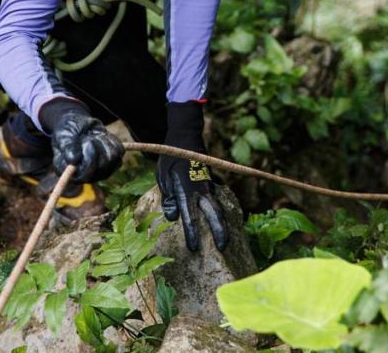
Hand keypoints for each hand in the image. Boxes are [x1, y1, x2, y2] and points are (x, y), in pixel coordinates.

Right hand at [39, 98, 123, 182]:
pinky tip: (102, 137)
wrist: (79, 125)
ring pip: (112, 158)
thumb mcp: (64, 136)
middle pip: (102, 166)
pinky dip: (112, 140)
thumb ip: (68, 147)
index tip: (88, 141)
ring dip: (103, 142)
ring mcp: (100, 170)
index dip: (89, 159)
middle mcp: (86, 175)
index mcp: (71, 173)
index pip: (85, 175)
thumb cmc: (68, 131)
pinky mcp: (112, 161)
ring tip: (93, 136)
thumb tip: (74, 160)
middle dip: (97, 147)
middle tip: (89, 137)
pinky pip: (119, 151)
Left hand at [157, 102, 227, 251]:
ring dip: (223, 224)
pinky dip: (220, 212)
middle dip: (219, 232)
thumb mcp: (162, 176)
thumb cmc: (171, 158)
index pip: (190, 217)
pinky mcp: (211, 183)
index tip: (194, 248)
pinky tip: (221, 222)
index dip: (192, 234)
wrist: (186, 137)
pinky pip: (218, 200)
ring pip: (219, 207)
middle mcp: (201, 190)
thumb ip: (168, 197)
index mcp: (187, 190)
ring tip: (225, 239)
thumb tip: (173, 217)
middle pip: (214, 214)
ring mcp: (209, 186)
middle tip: (223, 248)